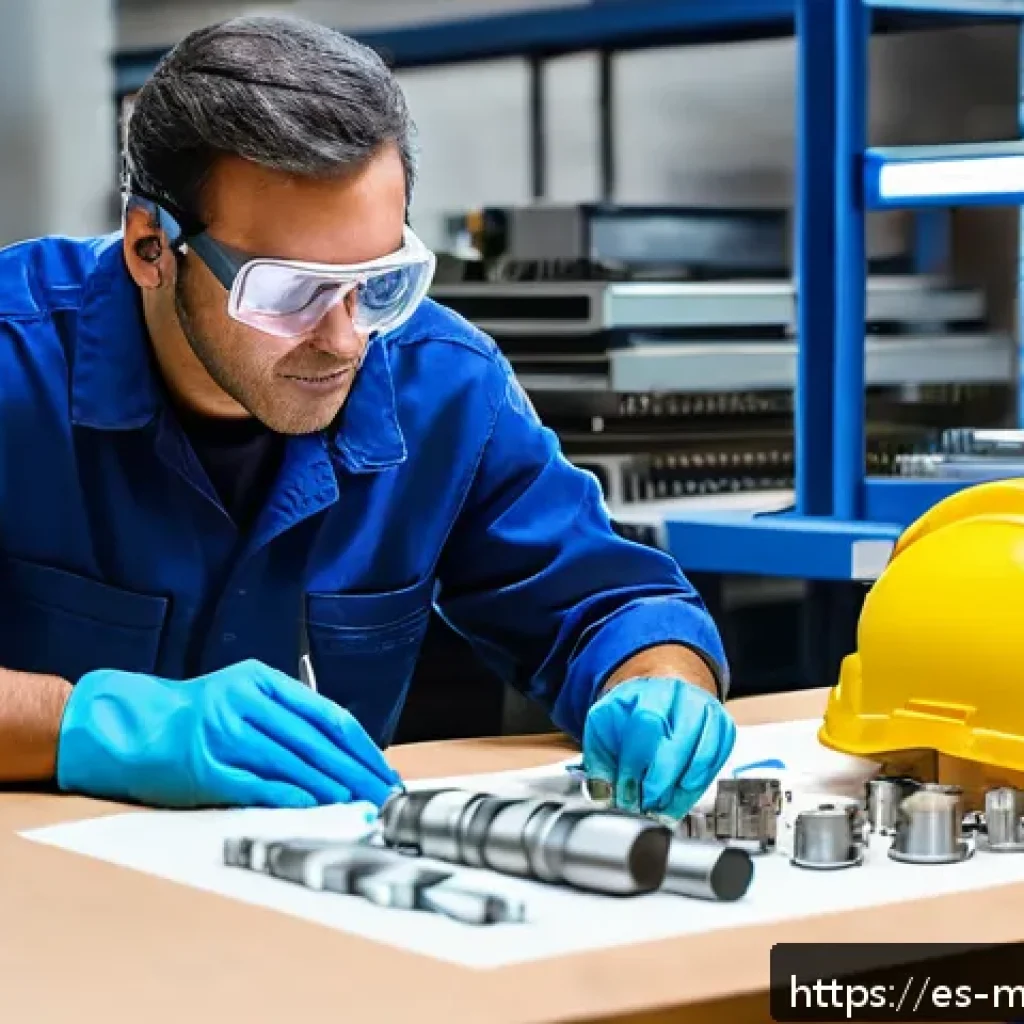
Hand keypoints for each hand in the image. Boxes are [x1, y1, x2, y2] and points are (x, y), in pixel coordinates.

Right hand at [56, 659, 402, 809]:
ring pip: (290, 760)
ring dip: (328, 784)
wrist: (130, 724)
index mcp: (262, 680)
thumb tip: (345, 754)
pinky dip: (287, 794)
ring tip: (357, 802)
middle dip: (354, 770)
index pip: (328, 714)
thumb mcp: (246, 698)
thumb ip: (289, 717)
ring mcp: (223, 732)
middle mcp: (245, 701)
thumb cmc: (198, 715)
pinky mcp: (204, 766)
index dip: (361, 746)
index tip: (383, 770)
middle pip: (315, 739)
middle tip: (381, 795)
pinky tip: (312, 804)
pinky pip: (254, 782)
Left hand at [582, 676, 735, 819]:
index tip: (625, 792)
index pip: (646, 725)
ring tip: (661, 807)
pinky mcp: (724, 727)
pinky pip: (717, 762)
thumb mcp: (603, 728)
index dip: (635, 765)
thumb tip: (602, 795)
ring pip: (702, 756)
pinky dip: (698, 786)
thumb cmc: (630, 713)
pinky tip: (679, 796)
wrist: (661, 691)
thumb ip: (599, 761)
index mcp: (646, 691)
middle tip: (645, 804)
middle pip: (677, 745)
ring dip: (681, 791)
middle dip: (658, 783)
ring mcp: (707, 710)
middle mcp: (681, 696)